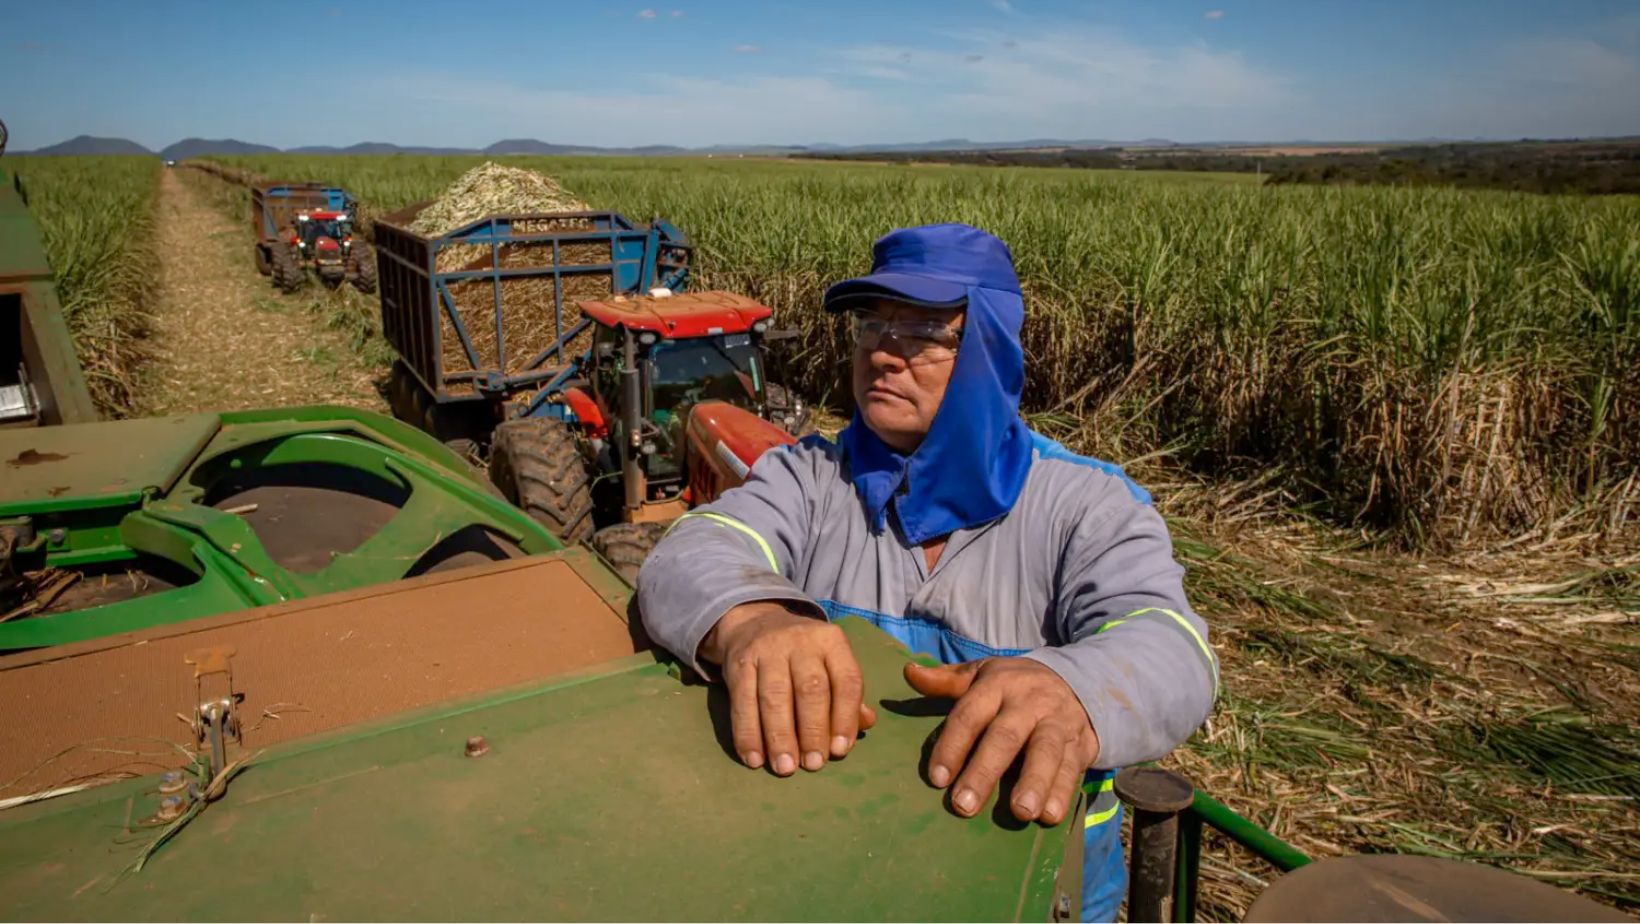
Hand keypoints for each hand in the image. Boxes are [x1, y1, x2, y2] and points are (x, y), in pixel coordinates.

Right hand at [700, 602, 877, 775]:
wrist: (755, 623)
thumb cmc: (803, 655)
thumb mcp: (830, 663)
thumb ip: (848, 696)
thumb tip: (866, 724)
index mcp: (832, 642)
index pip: (846, 680)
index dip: (845, 717)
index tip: (839, 750)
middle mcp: (801, 641)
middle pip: (810, 689)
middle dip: (812, 731)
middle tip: (813, 765)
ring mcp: (767, 650)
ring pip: (774, 697)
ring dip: (779, 737)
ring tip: (785, 767)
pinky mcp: (739, 663)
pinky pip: (742, 702)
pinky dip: (747, 734)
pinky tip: (754, 758)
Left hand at [905, 657, 1098, 824]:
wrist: (1077, 681)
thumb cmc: (1014, 687)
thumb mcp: (981, 675)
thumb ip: (945, 680)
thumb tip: (908, 672)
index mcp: (998, 685)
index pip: (970, 715)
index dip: (952, 746)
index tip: (937, 778)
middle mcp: (1029, 702)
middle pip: (1005, 736)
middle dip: (984, 771)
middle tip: (964, 805)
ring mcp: (1058, 722)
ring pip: (1045, 751)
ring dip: (1034, 782)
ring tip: (1021, 813)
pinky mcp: (1080, 743)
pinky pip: (1071, 767)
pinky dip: (1062, 792)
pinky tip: (1049, 816)